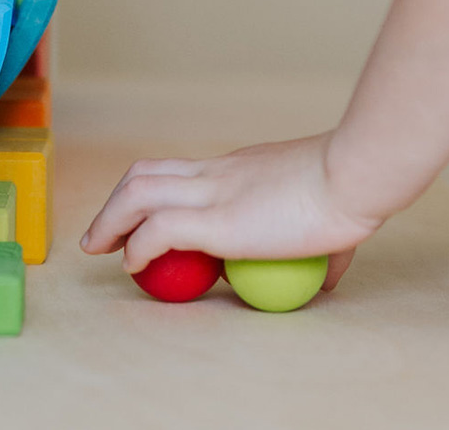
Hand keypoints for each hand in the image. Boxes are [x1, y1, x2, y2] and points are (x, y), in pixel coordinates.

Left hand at [80, 133, 382, 290]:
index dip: (152, 194)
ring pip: (139, 193)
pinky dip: (138, 246)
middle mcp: (217, 174)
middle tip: (102, 235)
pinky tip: (132, 265)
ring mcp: (214, 193)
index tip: (141, 222)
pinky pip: (159, 230)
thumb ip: (322, 246)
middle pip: (145, 174)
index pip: (180, 172)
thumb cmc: (350, 194)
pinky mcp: (217, 220)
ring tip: (97, 248)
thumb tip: (327, 278)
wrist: (352, 177)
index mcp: (238, 170)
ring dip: (110, 220)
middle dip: (114, 203)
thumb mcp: (329, 220)